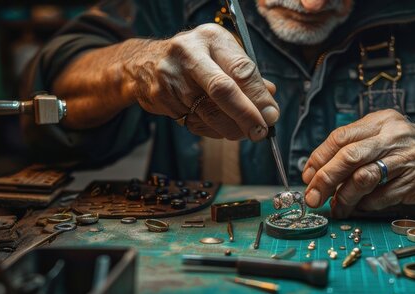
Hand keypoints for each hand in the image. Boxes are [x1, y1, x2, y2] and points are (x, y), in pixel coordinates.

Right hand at [126, 24, 278, 140]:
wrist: (143, 63)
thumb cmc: (194, 59)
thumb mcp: (220, 55)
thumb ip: (245, 74)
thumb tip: (270, 96)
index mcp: (210, 38)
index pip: (241, 70)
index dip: (259, 96)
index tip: (272, 115)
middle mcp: (189, 54)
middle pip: (223, 90)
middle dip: (246, 116)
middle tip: (261, 132)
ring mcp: (172, 77)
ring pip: (209, 113)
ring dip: (232, 129)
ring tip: (245, 133)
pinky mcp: (161, 98)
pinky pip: (196, 123)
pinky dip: (214, 131)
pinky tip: (221, 128)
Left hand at [301, 109, 414, 217]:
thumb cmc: (413, 151)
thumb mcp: (387, 136)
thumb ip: (358, 147)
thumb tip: (318, 171)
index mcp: (382, 121)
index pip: (340, 136)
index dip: (319, 158)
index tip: (307, 175)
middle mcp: (394, 136)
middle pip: (348, 156)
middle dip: (324, 179)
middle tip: (313, 197)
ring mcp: (407, 159)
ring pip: (362, 178)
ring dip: (343, 198)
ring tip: (336, 208)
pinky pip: (380, 197)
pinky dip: (365, 205)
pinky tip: (361, 207)